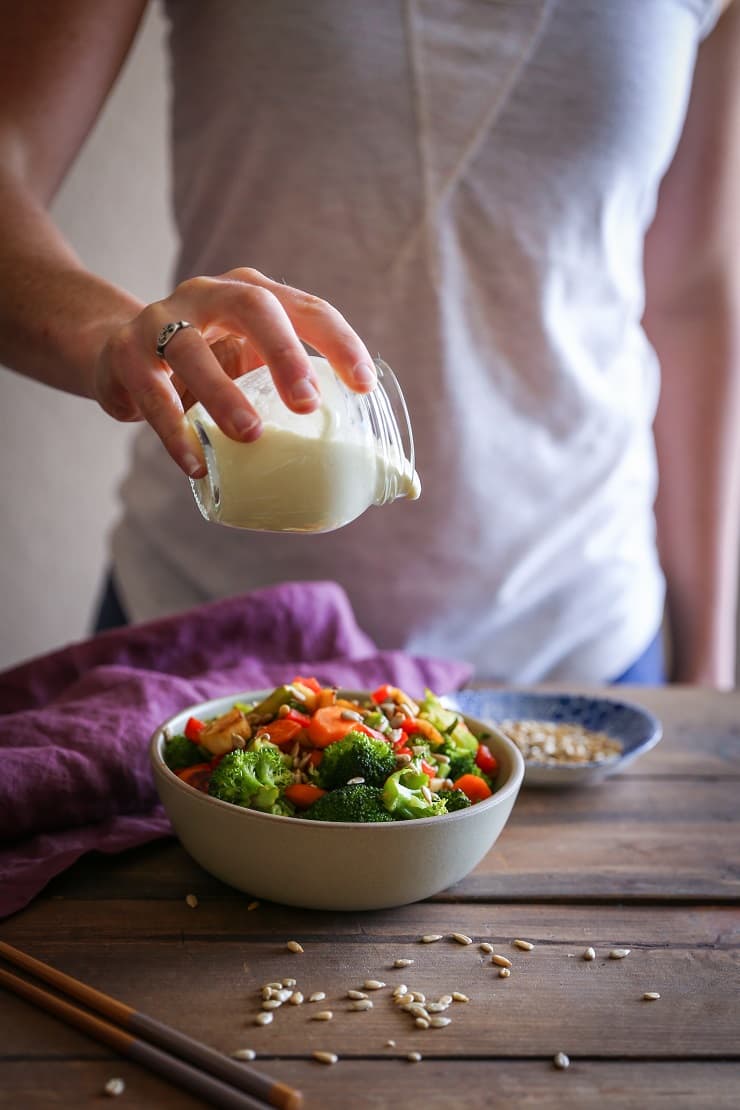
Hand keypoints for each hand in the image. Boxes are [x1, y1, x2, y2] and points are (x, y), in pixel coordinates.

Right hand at [93, 267, 376, 475]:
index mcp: (252, 293)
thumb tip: (369, 467)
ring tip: (251, 435)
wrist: (120, 355)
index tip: (364, 385)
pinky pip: (151, 391)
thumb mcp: (250, 367)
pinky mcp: (124, 354)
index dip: (338, 342)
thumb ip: (291, 398)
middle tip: (307, 404)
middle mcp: (208, 294)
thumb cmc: (209, 366)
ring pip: (190, 349)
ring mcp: (161, 319)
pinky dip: (173, 430)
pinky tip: (196, 465)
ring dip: (223, 393)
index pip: (306, 308)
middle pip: (252, 307)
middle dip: (284, 353)